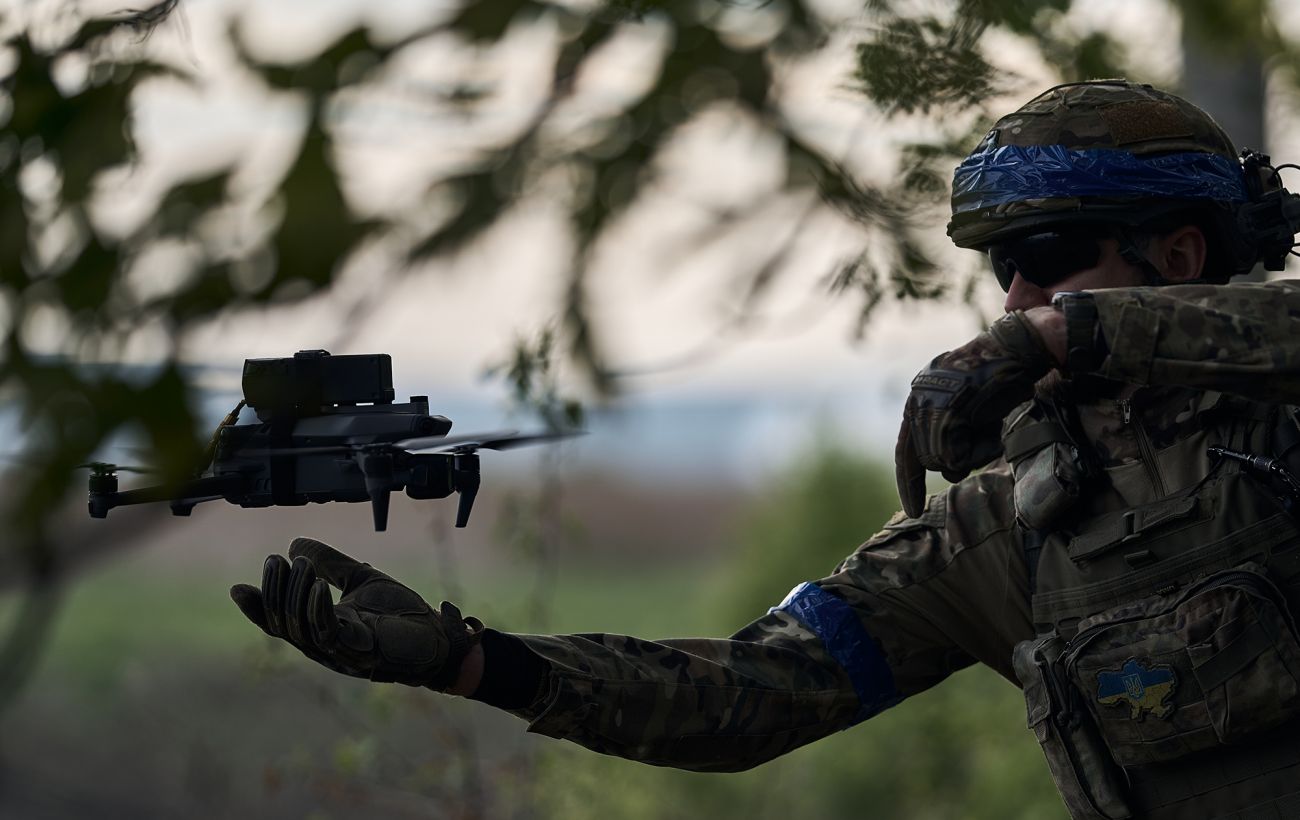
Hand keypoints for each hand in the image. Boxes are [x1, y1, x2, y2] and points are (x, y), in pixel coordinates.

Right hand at [230, 536, 482, 689]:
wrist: (436, 635)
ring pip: (301, 628)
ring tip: (298, 564)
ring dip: (295, 594)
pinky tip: (317, 586)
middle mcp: (324, 645)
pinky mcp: (361, 651)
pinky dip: (319, 609)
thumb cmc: (400, 613)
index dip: (257, 608)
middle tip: (273, 560)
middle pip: (284, 624)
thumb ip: (330, 564)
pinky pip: (330, 633)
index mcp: (320, 629)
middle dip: (274, 591)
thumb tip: (294, 543)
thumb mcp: (360, 579)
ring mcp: (340, 651)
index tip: (237, 587)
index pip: (279, 622)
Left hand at [895, 311, 1054, 516]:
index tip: (912, 510)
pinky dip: (978, 450)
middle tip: (986, 434)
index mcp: (920, 399)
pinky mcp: (944, 411)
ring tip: (991, 423)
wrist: (1018, 347)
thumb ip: (956, 440)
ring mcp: (928, 404)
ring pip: (940, 460)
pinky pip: (954, 456)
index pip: (906, 449)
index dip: (910, 481)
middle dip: (958, 459)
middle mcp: (918, 400)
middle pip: (926, 459)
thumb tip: (950, 474)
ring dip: (971, 454)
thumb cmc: (1002, 379)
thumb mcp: (972, 413)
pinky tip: (992, 425)